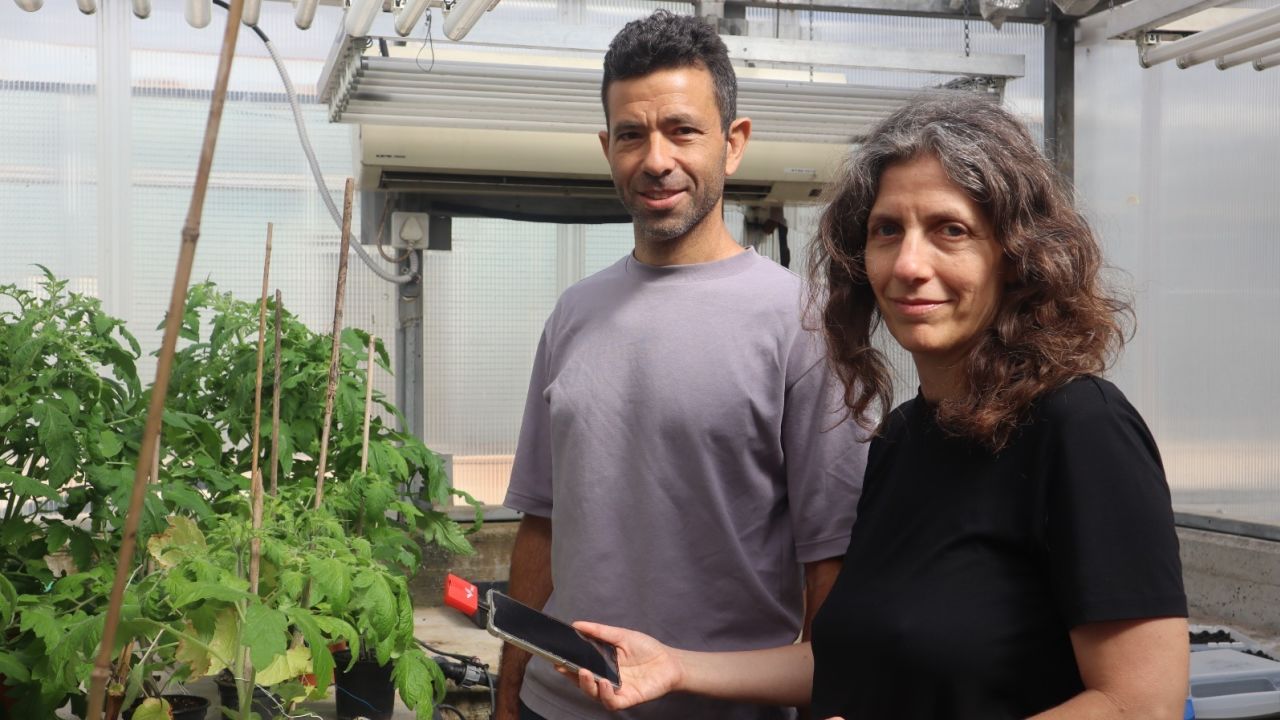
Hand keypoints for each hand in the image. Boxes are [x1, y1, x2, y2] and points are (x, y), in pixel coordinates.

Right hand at [560, 621, 683, 710]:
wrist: (670, 661)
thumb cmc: (647, 649)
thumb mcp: (621, 635)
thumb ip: (599, 632)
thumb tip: (577, 624)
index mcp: (603, 665)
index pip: (581, 668)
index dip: (568, 666)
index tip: (557, 660)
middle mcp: (607, 680)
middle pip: (584, 682)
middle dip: (573, 676)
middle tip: (565, 667)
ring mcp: (616, 690)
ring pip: (595, 694)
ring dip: (588, 685)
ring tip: (586, 673)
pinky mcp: (628, 698)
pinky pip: (612, 702)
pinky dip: (606, 695)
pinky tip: (606, 683)